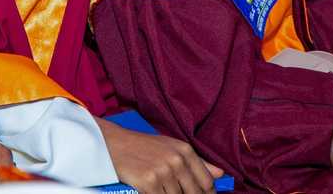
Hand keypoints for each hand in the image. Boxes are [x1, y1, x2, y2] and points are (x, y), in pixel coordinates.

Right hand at [96, 118, 222, 193]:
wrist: (112, 144)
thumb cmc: (142, 147)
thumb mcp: (171, 148)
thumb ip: (198, 162)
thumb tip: (220, 174)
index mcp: (185, 151)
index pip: (207, 184)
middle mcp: (177, 160)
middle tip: (173, 191)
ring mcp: (163, 172)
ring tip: (161, 189)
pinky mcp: (148, 182)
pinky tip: (152, 192)